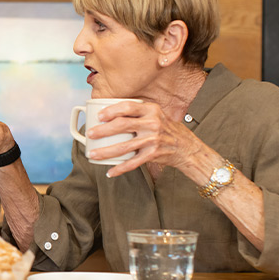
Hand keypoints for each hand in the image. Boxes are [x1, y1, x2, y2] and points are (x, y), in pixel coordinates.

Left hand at [85, 100, 202, 177]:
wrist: (188, 148)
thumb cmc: (168, 130)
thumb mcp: (157, 115)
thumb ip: (139, 112)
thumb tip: (112, 112)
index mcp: (152, 110)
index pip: (128, 107)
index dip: (111, 110)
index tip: (99, 116)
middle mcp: (152, 124)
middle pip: (122, 125)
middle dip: (102, 130)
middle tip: (90, 134)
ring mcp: (153, 140)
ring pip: (124, 147)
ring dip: (105, 152)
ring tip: (92, 154)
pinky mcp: (153, 155)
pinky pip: (133, 163)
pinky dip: (120, 169)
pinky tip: (110, 172)